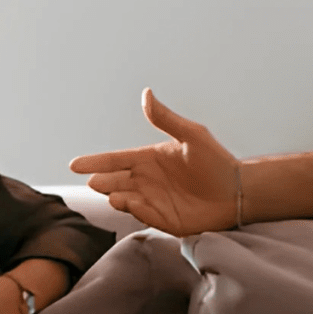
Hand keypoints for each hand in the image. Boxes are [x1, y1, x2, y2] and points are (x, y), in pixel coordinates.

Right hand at [68, 88, 239, 236]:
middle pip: (115, 181)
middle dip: (103, 181)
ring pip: (125, 199)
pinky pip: (143, 215)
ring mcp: (153, 201)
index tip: (74, 165)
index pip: (115, 160)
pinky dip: (133, 210)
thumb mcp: (192, 135)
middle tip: (95, 181)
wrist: (238, 191)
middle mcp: (146, 180)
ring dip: (115, 196)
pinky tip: (128, 203)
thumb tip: (146, 93)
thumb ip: (166, 119)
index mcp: (149, 159)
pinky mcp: (163, 220)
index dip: (95, 162)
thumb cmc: (217, 162)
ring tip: (110, 192)